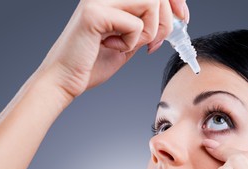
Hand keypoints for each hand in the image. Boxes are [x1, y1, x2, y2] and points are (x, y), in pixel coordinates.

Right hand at [37, 0, 188, 98]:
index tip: (183, 17)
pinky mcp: (94, 13)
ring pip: (150, 3)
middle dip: (166, 22)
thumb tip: (172, 20)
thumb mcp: (128, 43)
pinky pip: (135, 24)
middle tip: (153, 44)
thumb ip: (145, 28)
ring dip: (150, 31)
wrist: (65, 80)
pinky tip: (113, 48)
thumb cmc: (91, 64)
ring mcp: (98, 0)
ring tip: (132, 46)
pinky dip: (132, 42)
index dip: (173, 0)